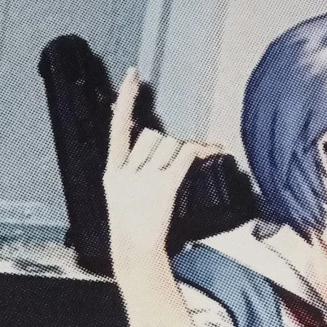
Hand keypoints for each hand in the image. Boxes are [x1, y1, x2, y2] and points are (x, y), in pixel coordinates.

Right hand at [104, 68, 220, 258]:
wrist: (135, 251)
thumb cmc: (132, 225)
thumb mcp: (122, 194)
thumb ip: (136, 167)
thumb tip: (161, 146)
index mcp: (113, 171)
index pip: (118, 128)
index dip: (125, 101)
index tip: (132, 75)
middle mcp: (127, 171)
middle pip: (152, 135)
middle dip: (163, 146)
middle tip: (164, 168)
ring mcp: (144, 179)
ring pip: (169, 143)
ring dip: (178, 152)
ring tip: (173, 175)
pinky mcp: (164, 186)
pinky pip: (185, 155)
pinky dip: (201, 151)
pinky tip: (212, 151)